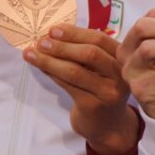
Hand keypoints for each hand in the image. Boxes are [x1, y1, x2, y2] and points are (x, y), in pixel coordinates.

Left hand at [24, 24, 137, 154]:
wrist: (109, 126)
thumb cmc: (101, 90)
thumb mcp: (102, 69)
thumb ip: (87, 53)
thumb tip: (52, 36)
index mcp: (122, 58)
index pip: (100, 39)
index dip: (75, 33)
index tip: (53, 29)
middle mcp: (119, 74)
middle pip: (90, 54)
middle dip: (62, 46)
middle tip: (41, 41)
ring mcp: (108, 91)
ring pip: (75, 71)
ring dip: (50, 60)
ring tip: (32, 53)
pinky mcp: (93, 106)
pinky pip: (68, 86)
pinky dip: (52, 74)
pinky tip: (40, 67)